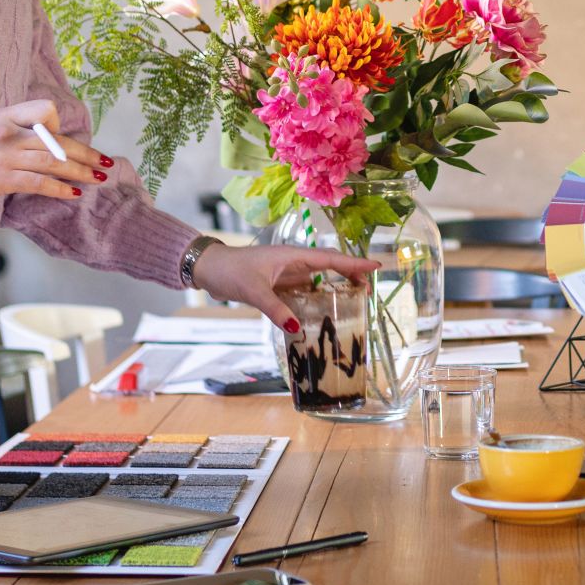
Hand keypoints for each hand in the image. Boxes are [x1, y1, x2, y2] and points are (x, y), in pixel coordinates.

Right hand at [0, 100, 110, 204]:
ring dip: (81, 171)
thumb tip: (46, 143)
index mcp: (4, 115)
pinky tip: (73, 193)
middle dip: (86, 152)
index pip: (45, 109)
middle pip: (57, 139)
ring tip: (98, 178)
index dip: (59, 125)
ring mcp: (4, 156)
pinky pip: (38, 182)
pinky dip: (59, 188)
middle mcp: (7, 132)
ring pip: (53, 161)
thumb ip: (13, 132)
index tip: (63, 140)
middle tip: (106, 162)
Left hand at [190, 243, 377, 334]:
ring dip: (336, 286)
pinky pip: (305, 290)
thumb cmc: (230, 271)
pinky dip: (317, 298)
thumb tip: (297, 328)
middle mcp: (293, 262)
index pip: (330, 258)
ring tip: (355, 299)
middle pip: (329, 267)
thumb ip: (276, 309)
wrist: (209, 269)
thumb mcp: (254, 290)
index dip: (353, 263)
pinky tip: (325, 309)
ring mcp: (287, 273)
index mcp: (292, 256)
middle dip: (350, 275)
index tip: (375, 266)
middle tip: (369, 290)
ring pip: (318, 279)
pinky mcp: (279, 284)